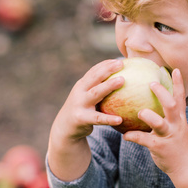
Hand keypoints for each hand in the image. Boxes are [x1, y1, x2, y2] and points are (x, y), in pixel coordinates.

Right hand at [48, 59, 124, 180]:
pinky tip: (119, 119)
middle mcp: (80, 92)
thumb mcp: (88, 96)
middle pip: (94, 78)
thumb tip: (123, 80)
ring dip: (108, 86)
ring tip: (122, 80)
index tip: (119, 60)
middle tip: (121, 64)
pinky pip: (98, 118)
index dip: (106, 64)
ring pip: (95, 93)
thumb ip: (99, 88)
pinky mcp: (81, 118)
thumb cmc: (83, 110)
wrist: (65, 128)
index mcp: (82, 85)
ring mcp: (79, 104)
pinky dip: (108, 119)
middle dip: (107, 69)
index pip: (94, 71)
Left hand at [123, 69, 187, 187]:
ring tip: (139, 112)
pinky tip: (125, 135)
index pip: (180, 97)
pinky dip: (134, 136)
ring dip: (148, 116)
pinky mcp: (160, 147)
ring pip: (159, 123)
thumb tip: (152, 100)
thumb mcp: (176, 126)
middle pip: (171, 105)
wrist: (186, 165)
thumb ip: (167, 114)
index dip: (178, 82)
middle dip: (162, 93)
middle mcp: (175, 124)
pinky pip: (144, 140)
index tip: (174, 68)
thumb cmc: (176, 142)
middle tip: (151, 83)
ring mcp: (168, 135)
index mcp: (179, 117)